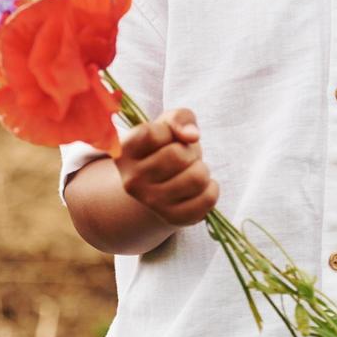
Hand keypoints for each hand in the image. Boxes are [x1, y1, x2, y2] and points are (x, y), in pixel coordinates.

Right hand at [116, 108, 217, 226]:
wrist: (159, 185)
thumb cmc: (164, 147)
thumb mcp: (166, 124)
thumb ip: (179, 118)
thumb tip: (192, 135)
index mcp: (124, 152)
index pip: (153, 134)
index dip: (169, 131)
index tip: (167, 137)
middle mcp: (132, 181)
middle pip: (178, 156)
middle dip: (189, 150)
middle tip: (184, 156)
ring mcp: (151, 202)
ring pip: (197, 178)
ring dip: (202, 169)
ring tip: (191, 170)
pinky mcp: (172, 217)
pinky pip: (208, 199)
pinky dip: (211, 188)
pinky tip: (200, 187)